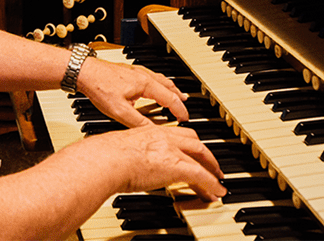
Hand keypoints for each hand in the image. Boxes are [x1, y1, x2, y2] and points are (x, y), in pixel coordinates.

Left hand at [76, 57, 190, 127]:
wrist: (83, 71)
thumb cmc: (99, 87)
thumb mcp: (119, 111)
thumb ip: (138, 122)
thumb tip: (153, 132)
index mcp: (145, 84)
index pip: (170, 98)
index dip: (180, 110)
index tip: (185, 119)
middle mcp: (143, 75)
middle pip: (168, 86)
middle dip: (179, 98)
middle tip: (185, 107)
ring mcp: (136, 71)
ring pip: (160, 79)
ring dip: (170, 88)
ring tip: (176, 95)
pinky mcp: (128, 70)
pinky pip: (150, 76)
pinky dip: (158, 83)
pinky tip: (152, 87)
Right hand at [84, 124, 226, 202]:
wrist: (107, 159)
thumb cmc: (106, 157)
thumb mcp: (121, 149)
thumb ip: (129, 153)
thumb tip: (123, 163)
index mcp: (151, 131)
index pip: (176, 134)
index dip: (188, 143)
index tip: (191, 150)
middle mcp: (164, 137)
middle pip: (194, 141)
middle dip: (205, 154)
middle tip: (212, 165)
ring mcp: (172, 150)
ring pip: (201, 156)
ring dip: (212, 169)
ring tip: (217, 181)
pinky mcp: (177, 166)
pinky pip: (201, 175)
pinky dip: (212, 184)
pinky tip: (217, 192)